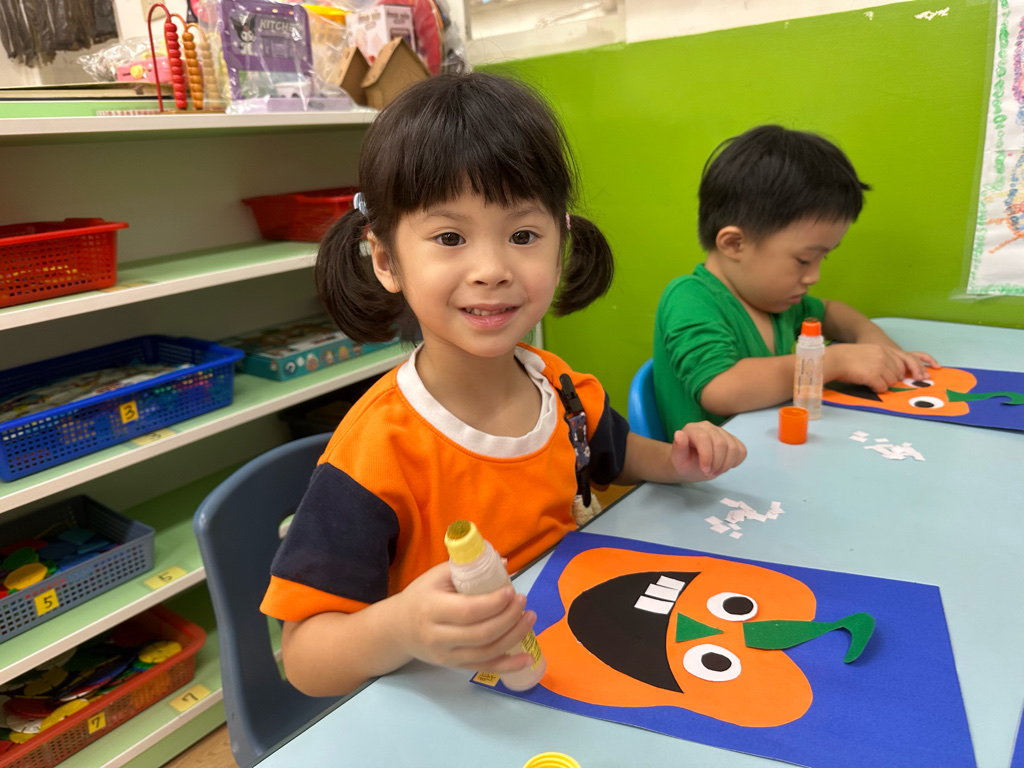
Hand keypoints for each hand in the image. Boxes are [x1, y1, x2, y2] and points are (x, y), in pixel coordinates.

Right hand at [393, 562, 536, 674]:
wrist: (398, 629)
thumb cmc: (421, 596)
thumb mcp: (436, 577)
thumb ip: (468, 570)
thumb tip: (504, 564)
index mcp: (432, 609)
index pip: (468, 610)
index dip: (494, 603)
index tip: (512, 591)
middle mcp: (438, 637)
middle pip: (481, 634)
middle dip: (509, 618)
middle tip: (524, 602)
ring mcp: (446, 655)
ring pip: (486, 652)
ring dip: (513, 637)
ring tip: (529, 618)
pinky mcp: (454, 666)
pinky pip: (484, 668)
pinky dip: (508, 666)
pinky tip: (526, 659)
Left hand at [669, 421, 746, 481]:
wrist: (691, 465)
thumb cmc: (684, 462)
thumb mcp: (678, 459)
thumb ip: (678, 448)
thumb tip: (679, 434)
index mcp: (692, 429)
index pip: (704, 438)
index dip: (707, 456)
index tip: (705, 470)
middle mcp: (707, 427)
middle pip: (721, 443)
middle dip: (717, 462)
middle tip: (709, 472)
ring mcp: (721, 432)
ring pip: (733, 447)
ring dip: (726, 464)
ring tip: (716, 471)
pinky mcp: (732, 439)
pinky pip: (741, 450)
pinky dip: (735, 461)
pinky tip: (724, 465)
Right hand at [828, 344, 935, 392]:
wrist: (834, 359)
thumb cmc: (847, 358)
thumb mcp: (869, 352)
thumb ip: (883, 359)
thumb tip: (895, 374)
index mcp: (884, 349)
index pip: (907, 359)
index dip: (917, 368)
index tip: (923, 376)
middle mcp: (885, 356)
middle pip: (900, 372)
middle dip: (893, 378)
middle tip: (883, 380)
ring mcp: (880, 365)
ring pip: (892, 381)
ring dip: (882, 383)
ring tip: (869, 379)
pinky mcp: (873, 375)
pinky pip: (882, 387)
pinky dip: (876, 388)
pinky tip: (868, 384)